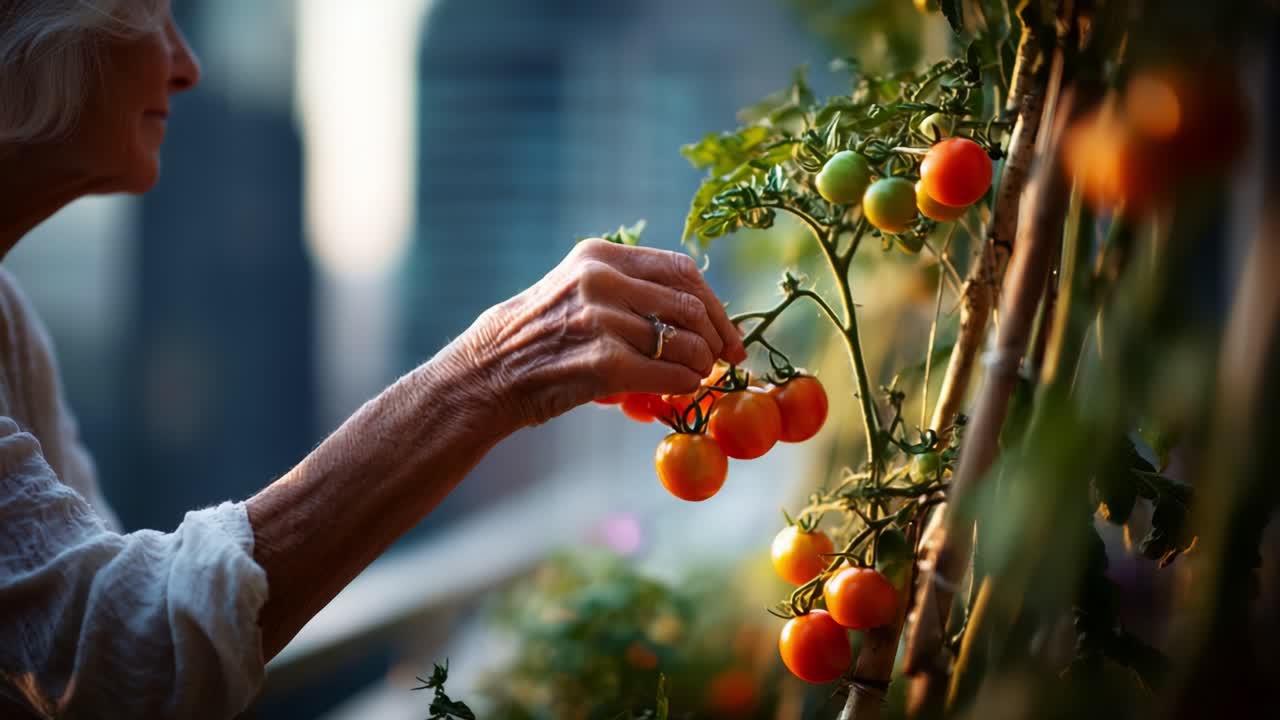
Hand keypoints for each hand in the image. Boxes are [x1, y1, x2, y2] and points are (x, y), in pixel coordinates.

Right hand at [460, 238, 747, 426]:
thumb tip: (695, 310)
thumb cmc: (536, 337)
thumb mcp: (576, 289)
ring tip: (697, 377)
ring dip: (701, 365)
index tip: (726, 331)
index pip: (681, 269)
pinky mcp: (603, 362)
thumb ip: (627, 289)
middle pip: (690, 305)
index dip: (713, 304)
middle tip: (724, 360)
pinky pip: (670, 373)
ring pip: (685, 342)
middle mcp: (601, 279)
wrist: (486, 375)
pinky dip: (686, 385)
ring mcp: (602, 320)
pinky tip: (682, 391)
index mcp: (598, 255)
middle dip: (717, 337)